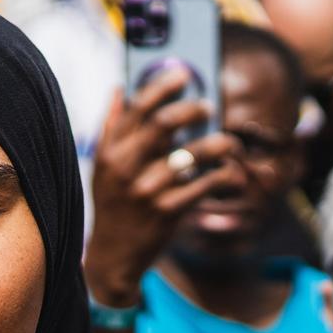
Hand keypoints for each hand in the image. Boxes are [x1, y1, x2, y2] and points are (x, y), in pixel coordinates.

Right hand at [83, 68, 241, 306]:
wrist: (113, 258)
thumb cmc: (114, 206)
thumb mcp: (104, 169)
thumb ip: (111, 128)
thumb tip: (119, 89)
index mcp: (109, 153)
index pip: (137, 108)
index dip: (162, 85)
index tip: (183, 73)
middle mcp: (125, 169)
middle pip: (164, 123)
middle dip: (193, 109)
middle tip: (209, 107)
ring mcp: (146, 190)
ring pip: (192, 153)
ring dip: (218, 142)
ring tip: (227, 141)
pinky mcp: (167, 211)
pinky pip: (205, 183)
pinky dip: (223, 175)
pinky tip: (228, 173)